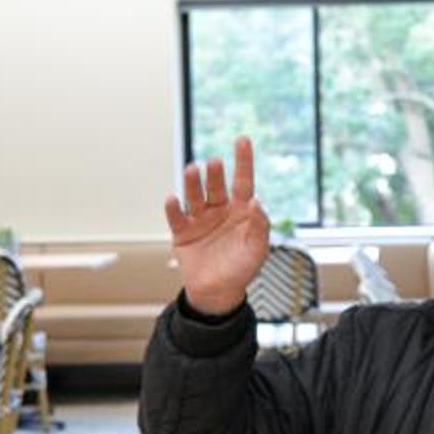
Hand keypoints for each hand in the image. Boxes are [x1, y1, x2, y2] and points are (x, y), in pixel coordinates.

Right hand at [163, 134, 273, 315]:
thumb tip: (257, 201)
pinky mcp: (183, 233)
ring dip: (193, 183)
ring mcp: (200, 220)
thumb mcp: (258, 250)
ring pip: (195, 196)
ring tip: (192, 170)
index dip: (243, 161)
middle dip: (214, 174)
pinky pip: (177, 217)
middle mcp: (219, 211)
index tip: (242, 140)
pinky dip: (173, 208)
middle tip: (213, 163)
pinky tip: (173, 198)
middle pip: (216, 186)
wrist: (217, 293)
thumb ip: (260, 226)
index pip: (243, 181)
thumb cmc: (241, 270)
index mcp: (241, 212)